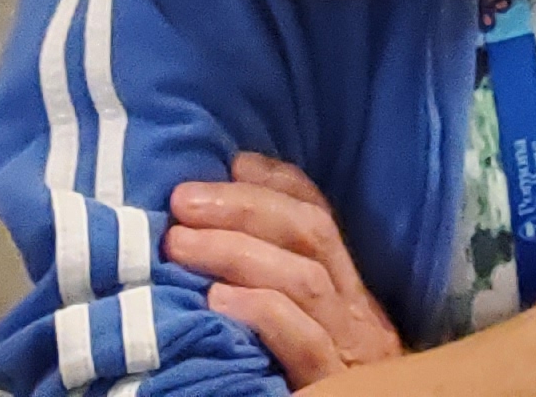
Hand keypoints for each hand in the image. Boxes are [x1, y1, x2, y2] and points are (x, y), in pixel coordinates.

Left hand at [165, 154, 404, 384]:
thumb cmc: (320, 388)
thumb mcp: (306, 338)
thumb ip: (278, 295)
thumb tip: (206, 242)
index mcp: (349, 294)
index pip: (321, 219)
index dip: (278, 183)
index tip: (231, 160)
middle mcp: (356, 311)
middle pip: (310, 236)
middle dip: (246, 207)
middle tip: (181, 200)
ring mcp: (349, 349)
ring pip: (304, 279)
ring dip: (238, 250)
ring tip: (179, 244)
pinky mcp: (333, 387)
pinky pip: (302, 341)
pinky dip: (261, 311)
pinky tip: (218, 300)